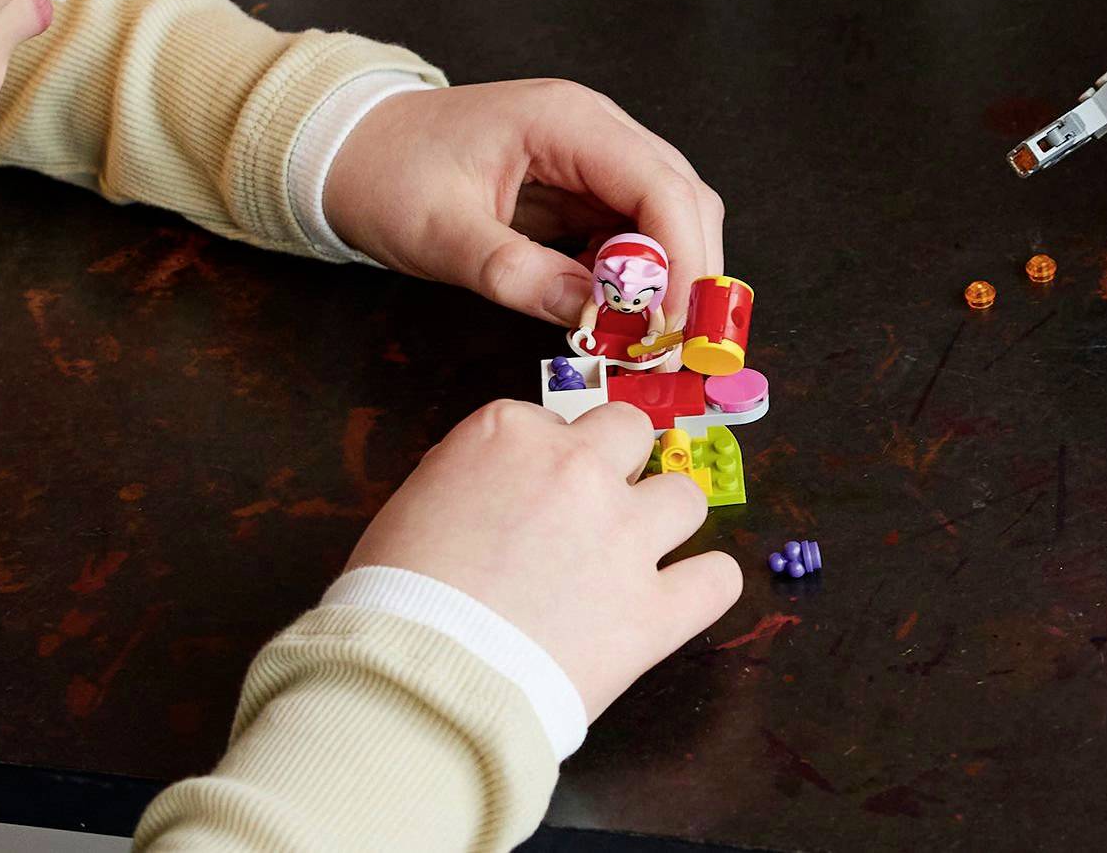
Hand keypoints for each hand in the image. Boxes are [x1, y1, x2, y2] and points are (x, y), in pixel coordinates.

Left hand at [325, 80, 726, 329]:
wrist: (349, 145)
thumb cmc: (387, 176)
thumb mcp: (441, 234)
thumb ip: (516, 273)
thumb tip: (591, 319)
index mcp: (567, 121)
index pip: (658, 184)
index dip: (678, 257)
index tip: (669, 327)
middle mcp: (595, 126)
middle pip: (681, 195)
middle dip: (687, 270)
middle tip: (673, 345)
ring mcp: (592, 151)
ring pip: (667, 210)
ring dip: (668, 274)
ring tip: (649, 338)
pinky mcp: (581, 181)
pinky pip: (631, 225)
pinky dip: (637, 273)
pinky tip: (618, 314)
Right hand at [348, 398, 740, 719]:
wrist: (416, 684)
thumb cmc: (390, 602)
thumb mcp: (410, 509)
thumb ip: (465, 481)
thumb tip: (492, 494)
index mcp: (509, 435)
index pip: (544, 422)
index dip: (535, 464)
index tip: (521, 501)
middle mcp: (578, 468)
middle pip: (626, 432)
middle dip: (612, 465)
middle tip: (585, 514)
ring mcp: (624, 535)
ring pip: (684, 496)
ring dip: (663, 521)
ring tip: (635, 557)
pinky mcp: (653, 609)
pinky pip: (716, 579)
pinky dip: (704, 586)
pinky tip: (682, 597)